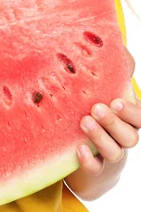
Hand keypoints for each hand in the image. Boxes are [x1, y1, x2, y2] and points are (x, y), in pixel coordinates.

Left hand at [77, 46, 139, 174]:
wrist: (82, 140)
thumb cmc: (95, 101)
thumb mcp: (103, 82)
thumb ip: (113, 64)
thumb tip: (113, 43)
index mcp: (128, 116)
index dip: (132, 112)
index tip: (116, 100)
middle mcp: (122, 136)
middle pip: (130, 136)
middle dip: (114, 123)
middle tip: (96, 108)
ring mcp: (109, 153)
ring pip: (115, 152)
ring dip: (101, 138)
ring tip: (84, 122)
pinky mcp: (94, 166)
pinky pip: (96, 168)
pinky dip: (90, 161)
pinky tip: (79, 148)